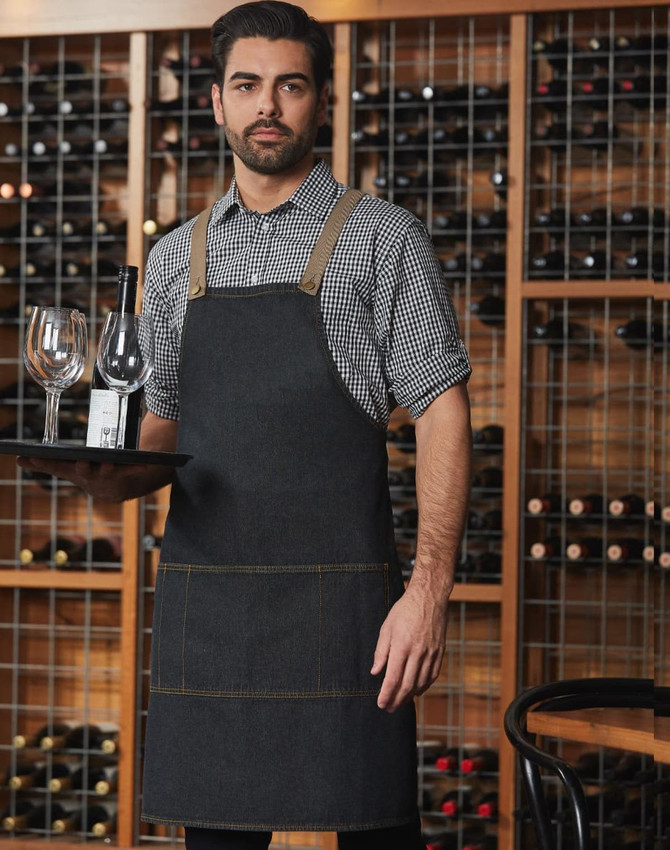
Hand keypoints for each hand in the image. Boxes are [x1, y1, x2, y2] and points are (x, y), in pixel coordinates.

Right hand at [17, 456, 149, 501]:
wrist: (111, 491)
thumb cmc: (85, 474)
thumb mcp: (65, 468)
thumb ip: (44, 464)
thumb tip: (17, 460)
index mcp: (72, 472)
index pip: (54, 467)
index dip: (42, 463)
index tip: (31, 457)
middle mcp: (88, 476)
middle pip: (83, 470)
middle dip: (82, 466)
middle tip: (80, 461)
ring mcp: (106, 477)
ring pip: (106, 471)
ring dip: (108, 467)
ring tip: (109, 463)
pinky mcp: (123, 475)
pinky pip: (131, 471)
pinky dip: (137, 468)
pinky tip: (145, 465)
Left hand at [370, 582, 448, 712]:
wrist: (429, 597)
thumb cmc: (404, 610)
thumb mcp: (386, 628)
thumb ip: (381, 652)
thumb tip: (375, 672)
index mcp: (402, 646)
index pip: (392, 678)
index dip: (386, 695)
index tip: (381, 704)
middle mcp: (418, 652)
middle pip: (407, 685)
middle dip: (397, 700)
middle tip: (389, 709)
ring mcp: (431, 653)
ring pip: (420, 683)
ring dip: (410, 696)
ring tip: (401, 703)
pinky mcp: (440, 652)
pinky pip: (432, 676)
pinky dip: (424, 687)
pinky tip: (417, 691)